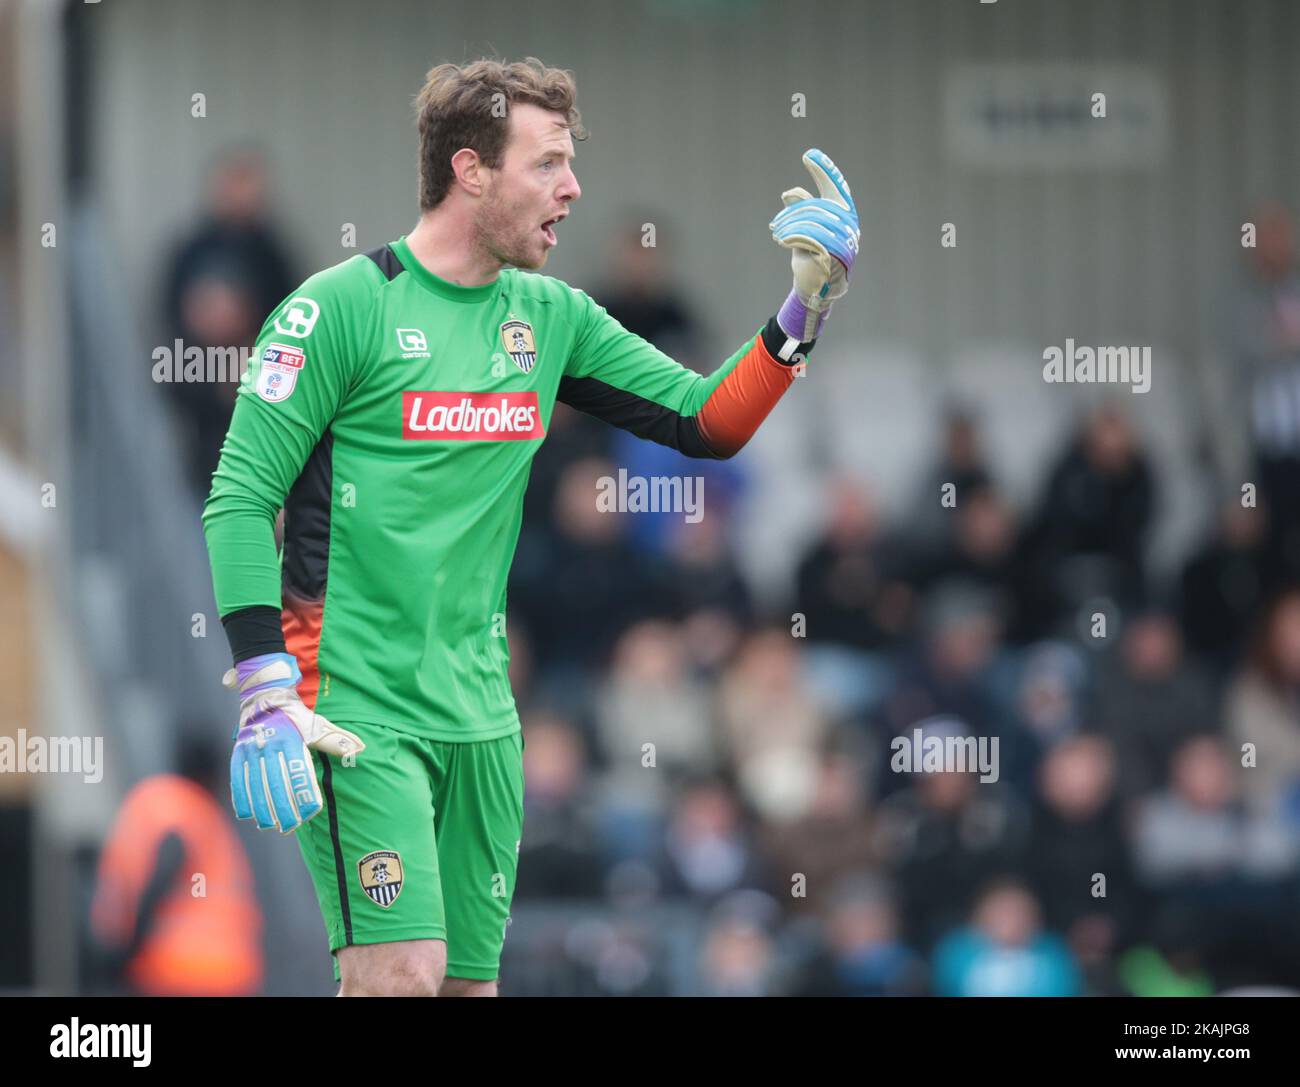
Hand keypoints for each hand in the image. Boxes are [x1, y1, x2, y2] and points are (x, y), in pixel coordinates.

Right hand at [224, 652, 364, 833]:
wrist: (264, 698)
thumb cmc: (296, 717)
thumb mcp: (318, 726)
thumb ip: (337, 740)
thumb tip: (360, 749)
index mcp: (292, 740)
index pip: (298, 772)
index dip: (304, 794)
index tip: (311, 812)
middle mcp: (270, 746)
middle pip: (276, 784)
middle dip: (283, 809)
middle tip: (290, 828)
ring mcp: (251, 751)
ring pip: (255, 786)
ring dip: (262, 809)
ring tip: (270, 826)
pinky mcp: (238, 755)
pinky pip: (238, 780)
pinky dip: (242, 799)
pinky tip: (248, 815)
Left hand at [769, 149, 859, 341]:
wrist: (815, 287)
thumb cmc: (811, 256)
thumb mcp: (804, 229)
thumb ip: (800, 210)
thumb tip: (789, 194)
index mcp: (844, 215)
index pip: (837, 188)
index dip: (825, 171)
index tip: (808, 155)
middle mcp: (848, 226)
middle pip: (816, 207)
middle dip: (792, 213)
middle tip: (776, 224)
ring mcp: (842, 241)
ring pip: (811, 222)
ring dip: (788, 225)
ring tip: (776, 232)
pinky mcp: (831, 255)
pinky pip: (808, 238)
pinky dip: (791, 236)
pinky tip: (780, 239)